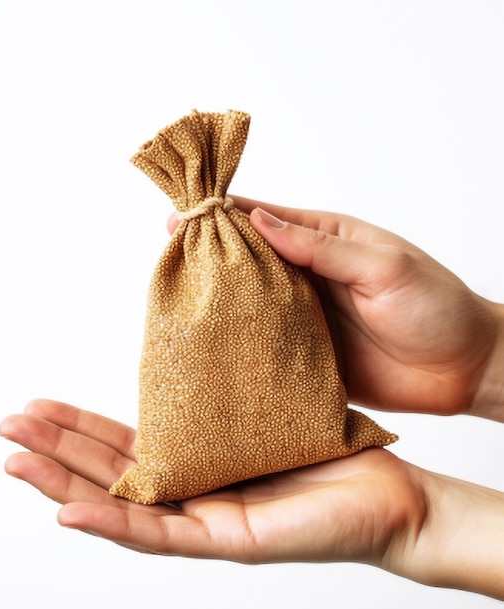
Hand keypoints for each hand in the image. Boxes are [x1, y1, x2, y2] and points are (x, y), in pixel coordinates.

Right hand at [0, 400, 503, 598]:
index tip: (39, 402)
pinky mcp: (232, 540)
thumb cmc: (333, 442)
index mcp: (200, 460)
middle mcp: (196, 492)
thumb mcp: (269, 395)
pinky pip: (164, 533)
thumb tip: (200, 323)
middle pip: (112, 473)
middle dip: (56, 451)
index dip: (78, 426)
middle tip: (8, 427)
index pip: (125, 443)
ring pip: (123, 505)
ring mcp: (209, 520)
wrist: (391, 493)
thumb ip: (227, 371)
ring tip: (15, 463)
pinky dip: (113, 523)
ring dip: (65, 485)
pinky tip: (69, 511)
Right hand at [172, 197, 503, 418]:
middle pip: (247, 262)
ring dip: (219, 301)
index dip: (224, 215)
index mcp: (324, 243)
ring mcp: (302, 316)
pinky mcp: (303, 356)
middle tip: (169, 254)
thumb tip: (260, 221)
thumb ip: (320, 248)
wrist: (462, 370)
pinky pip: (264, 346)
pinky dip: (239, 343)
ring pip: (249, 304)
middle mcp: (306, 277)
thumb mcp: (382, 266)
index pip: (264, 220)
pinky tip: (213, 344)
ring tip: (178, 298)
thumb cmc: (434, 307)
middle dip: (209, 256)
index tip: (184, 214)